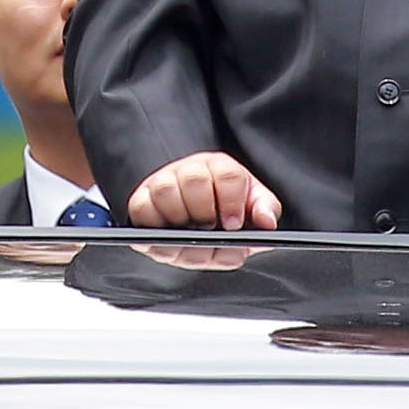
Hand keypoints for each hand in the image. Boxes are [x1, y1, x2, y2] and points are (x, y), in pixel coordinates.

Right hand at [127, 151, 282, 232]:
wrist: (192, 219)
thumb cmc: (223, 211)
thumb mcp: (251, 208)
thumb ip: (264, 211)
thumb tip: (267, 222)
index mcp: (219, 167)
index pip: (227, 175)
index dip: (232, 202)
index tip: (233, 225)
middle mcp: (189, 170)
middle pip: (194, 179)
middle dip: (204, 212)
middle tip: (210, 230)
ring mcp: (162, 183)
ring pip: (165, 191)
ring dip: (180, 220)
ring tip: (190, 237)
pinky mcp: (141, 201)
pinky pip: (141, 209)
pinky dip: (155, 227)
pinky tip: (170, 241)